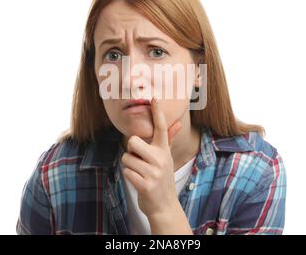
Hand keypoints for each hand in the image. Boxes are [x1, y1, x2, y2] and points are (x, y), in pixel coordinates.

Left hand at [121, 97, 181, 217]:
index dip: (157, 112)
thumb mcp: (166, 158)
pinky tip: (138, 181)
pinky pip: (126, 171)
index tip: (154, 98)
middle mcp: (161, 159)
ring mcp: (154, 172)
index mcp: (164, 150)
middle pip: (132, 141)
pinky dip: (129, 176)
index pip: (161, 127)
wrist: (165, 206)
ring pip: (126, 158)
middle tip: (140, 160)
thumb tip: (179, 123)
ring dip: (129, 166)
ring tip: (140, 173)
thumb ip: (169, 139)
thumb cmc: (162, 178)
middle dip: (131, 150)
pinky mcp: (145, 185)